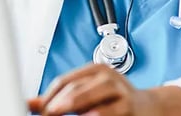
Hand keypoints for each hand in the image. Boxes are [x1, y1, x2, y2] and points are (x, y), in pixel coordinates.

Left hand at [27, 64, 160, 115]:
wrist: (150, 108)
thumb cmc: (115, 102)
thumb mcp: (89, 94)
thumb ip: (60, 98)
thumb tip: (31, 103)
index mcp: (95, 70)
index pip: (64, 81)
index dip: (48, 97)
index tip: (38, 109)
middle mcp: (108, 77)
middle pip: (74, 91)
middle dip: (56, 106)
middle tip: (46, 115)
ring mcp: (119, 92)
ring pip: (88, 102)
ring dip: (71, 109)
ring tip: (56, 113)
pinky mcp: (128, 108)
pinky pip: (104, 114)